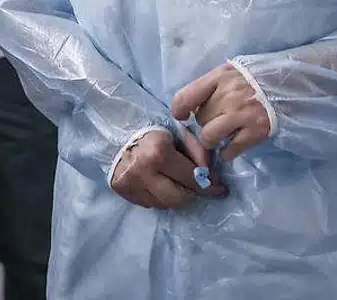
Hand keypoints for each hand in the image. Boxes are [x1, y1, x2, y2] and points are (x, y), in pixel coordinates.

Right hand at [110, 128, 226, 208]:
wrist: (116, 133)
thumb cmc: (152, 131)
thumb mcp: (177, 133)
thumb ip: (197, 151)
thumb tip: (210, 175)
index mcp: (159, 152)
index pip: (191, 178)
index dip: (209, 185)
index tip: (220, 189)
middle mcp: (144, 171)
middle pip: (179, 198)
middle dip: (193, 193)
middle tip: (199, 187)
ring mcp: (131, 184)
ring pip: (166, 204)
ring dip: (177, 196)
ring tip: (178, 183)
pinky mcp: (123, 192)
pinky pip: (151, 204)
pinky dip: (161, 197)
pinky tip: (161, 184)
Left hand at [172, 63, 272, 161]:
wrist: (291, 83)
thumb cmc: (256, 78)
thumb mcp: (231, 72)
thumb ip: (212, 87)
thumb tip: (191, 109)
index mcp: (220, 77)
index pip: (186, 97)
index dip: (179, 110)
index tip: (182, 115)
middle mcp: (228, 96)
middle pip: (200, 119)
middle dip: (205, 122)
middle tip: (217, 120)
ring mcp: (242, 115)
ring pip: (209, 137)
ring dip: (212, 140)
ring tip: (221, 136)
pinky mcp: (255, 132)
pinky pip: (229, 151)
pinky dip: (228, 152)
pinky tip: (233, 145)